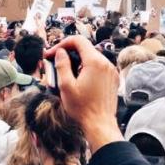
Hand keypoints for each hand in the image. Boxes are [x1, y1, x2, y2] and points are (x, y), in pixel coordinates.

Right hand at [45, 35, 121, 149]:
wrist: (100, 124)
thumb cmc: (83, 107)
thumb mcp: (66, 86)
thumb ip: (62, 65)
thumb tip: (60, 52)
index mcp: (94, 62)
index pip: (78, 41)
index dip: (62, 44)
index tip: (52, 53)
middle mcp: (105, 63)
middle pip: (85, 48)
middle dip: (68, 53)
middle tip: (54, 62)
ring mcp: (111, 70)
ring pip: (91, 57)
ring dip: (77, 61)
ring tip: (65, 73)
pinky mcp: (113, 78)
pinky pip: (98, 66)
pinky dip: (87, 68)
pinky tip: (78, 79)